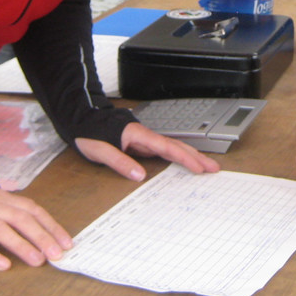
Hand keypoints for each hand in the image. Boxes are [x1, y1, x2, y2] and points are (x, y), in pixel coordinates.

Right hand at [0, 188, 72, 270]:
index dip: (50, 226)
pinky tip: (3, 265)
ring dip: (21, 245)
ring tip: (36, 260)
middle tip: (55, 254)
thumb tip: (45, 236)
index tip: (66, 243)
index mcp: (4, 199)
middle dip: (40, 237)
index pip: (32, 210)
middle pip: (19, 219)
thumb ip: (17, 216)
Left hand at [74, 122, 219, 181]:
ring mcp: (144, 140)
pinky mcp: (141, 144)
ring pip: (173, 147)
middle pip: (176, 146)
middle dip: (196, 157)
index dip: (185, 158)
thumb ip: (119, 162)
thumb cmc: (89, 133)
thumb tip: (139, 176)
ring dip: (190, 156)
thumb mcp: (99, 150)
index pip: (167, 147)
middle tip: (214, 168)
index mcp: (138, 135)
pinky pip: (164, 151)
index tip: (199, 167)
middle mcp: (145, 136)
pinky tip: (184, 164)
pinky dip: (178, 157)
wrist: (82, 120)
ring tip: (206, 167)